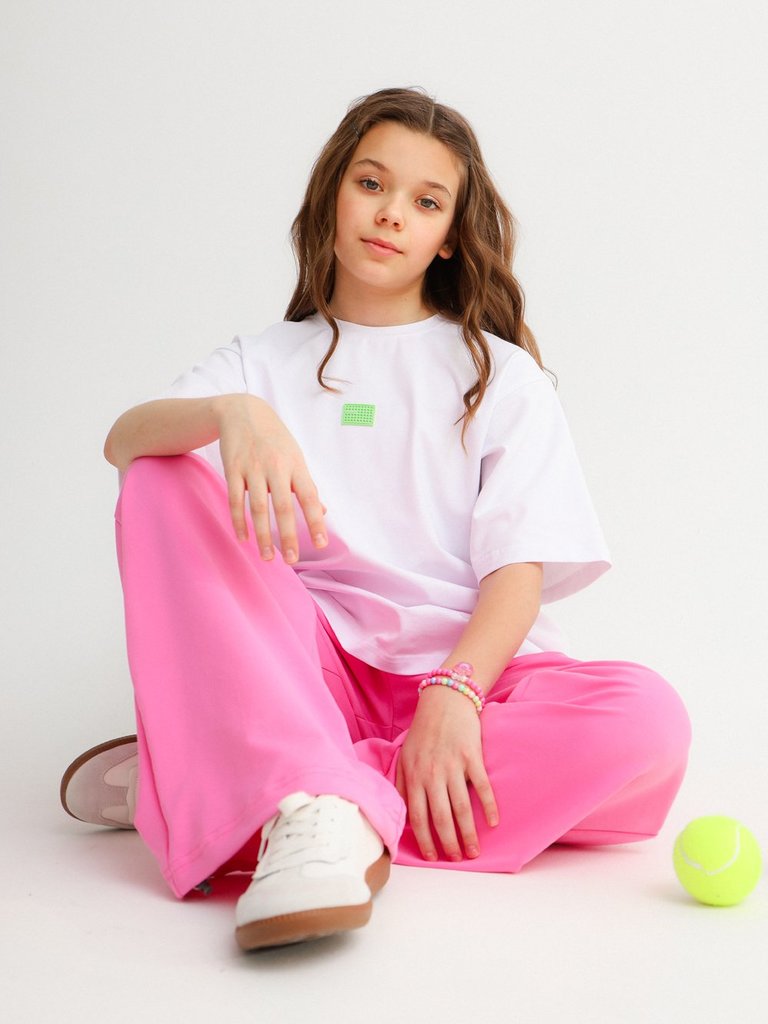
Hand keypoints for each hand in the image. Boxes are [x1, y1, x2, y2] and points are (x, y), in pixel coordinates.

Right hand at [215, 394, 326, 561]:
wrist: (243, 411)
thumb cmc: (275, 439)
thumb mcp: (295, 457)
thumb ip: (306, 485)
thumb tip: (322, 511)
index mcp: (296, 465)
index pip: (309, 497)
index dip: (315, 521)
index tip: (320, 544)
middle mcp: (276, 467)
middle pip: (283, 506)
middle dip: (288, 535)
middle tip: (292, 560)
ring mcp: (253, 468)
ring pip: (258, 507)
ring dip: (263, 535)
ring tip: (268, 557)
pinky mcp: (232, 468)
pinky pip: (235, 499)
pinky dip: (239, 521)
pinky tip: (244, 539)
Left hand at [395, 686, 498, 860]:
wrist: (444, 701)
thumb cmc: (423, 731)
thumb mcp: (404, 756)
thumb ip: (401, 784)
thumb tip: (402, 814)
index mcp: (413, 776)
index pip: (418, 817)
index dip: (425, 840)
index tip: (433, 857)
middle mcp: (432, 774)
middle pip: (441, 818)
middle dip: (449, 843)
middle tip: (457, 859)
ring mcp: (453, 766)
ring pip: (461, 808)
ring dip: (468, 833)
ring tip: (474, 851)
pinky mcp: (472, 757)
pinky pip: (482, 787)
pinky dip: (489, 806)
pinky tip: (493, 822)